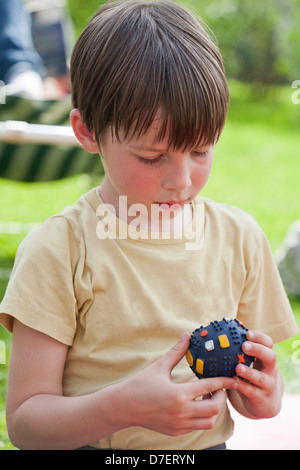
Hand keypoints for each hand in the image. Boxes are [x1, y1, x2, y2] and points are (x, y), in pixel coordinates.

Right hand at [115, 332, 236, 435]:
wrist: (124, 407)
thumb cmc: (141, 384)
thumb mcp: (160, 366)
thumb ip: (177, 351)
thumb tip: (187, 334)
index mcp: (178, 394)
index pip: (209, 387)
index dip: (224, 381)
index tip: (233, 378)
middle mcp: (181, 412)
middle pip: (214, 409)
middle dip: (221, 397)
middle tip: (218, 388)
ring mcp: (179, 424)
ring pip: (208, 422)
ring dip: (213, 410)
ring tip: (207, 397)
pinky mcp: (175, 432)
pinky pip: (197, 427)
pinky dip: (202, 417)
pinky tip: (196, 405)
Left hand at [232, 330, 282, 418]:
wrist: (264, 403)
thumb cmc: (252, 378)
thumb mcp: (250, 364)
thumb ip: (239, 353)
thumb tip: (218, 336)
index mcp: (266, 358)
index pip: (268, 343)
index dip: (259, 337)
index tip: (247, 333)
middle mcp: (270, 370)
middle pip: (271, 357)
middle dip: (258, 350)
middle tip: (244, 346)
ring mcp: (268, 385)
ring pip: (261, 377)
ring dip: (249, 372)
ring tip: (237, 367)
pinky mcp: (261, 398)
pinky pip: (251, 391)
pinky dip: (242, 386)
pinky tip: (232, 381)